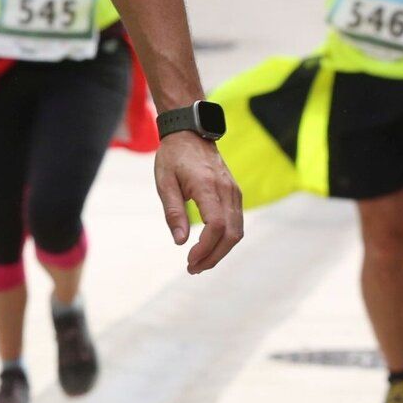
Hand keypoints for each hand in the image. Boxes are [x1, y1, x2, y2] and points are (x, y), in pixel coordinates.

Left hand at [155, 132, 242, 273]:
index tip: (189, 259)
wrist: (190, 134)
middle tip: (193, 269)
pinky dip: (226, 239)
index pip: (216, 225)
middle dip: (214, 256)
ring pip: (237, 231)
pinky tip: (210, 247)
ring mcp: (234, 192)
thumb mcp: (164, 182)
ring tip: (200, 263)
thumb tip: (180, 241)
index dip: (206, 247)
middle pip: (231, 233)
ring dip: (221, 251)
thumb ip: (173, 211)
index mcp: (208, 186)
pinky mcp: (235, 194)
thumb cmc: (173, 157)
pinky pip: (237, 222)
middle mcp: (227, 190)